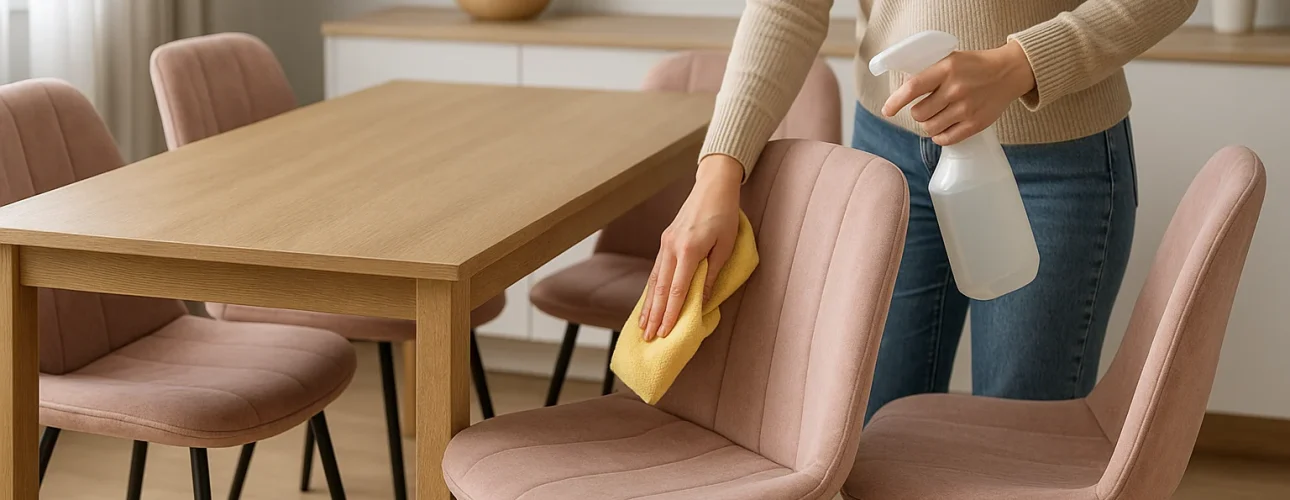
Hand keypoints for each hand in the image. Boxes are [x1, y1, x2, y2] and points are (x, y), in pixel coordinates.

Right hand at [639, 154, 742, 341]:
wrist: (712, 187)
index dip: (671, 314)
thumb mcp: (726, 246)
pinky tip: (649, 302)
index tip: (665, 333)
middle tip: (649, 338)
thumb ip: (712, 274)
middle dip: (655, 315)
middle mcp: (671, 248)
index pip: (677, 290)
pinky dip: (651, 289)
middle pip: (661, 289)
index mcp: (688, 250)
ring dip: (649, 305)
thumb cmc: (725, 216)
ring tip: (643, 326)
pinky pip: (656, 270)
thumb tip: (702, 301)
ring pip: (654, 281)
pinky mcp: (665, 241)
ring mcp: (665, 244)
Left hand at [882, 40, 1036, 145]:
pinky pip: (946, 139)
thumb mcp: (950, 60)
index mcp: (946, 69)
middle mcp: (956, 89)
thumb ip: (929, 74)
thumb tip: (901, 91)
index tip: (887, 111)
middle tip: (926, 108)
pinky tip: (943, 129)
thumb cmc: (975, 66)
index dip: (896, 102)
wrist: (1009, 72)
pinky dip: (939, 137)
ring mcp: (966, 108)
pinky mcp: (976, 123)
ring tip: (936, 117)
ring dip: (928, 125)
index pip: (913, 88)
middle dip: (918, 114)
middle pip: (919, 114)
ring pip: (930, 128)